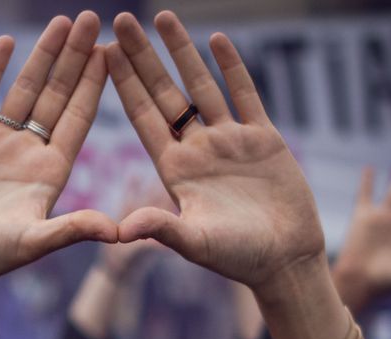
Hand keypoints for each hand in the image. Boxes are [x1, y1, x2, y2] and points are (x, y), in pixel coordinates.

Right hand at [0, 12, 116, 320]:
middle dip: (76, 57)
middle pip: (58, 95)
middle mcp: (30, 153)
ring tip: (62, 22)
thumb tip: (118, 232)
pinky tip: (8, 42)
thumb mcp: (33, 243)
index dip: (95, 84)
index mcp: (52, 172)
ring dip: (43, 56)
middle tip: (93, 18)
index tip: (111, 50)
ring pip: (25, 90)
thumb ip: (71, 230)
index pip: (79, 118)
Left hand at [107, 12, 324, 291]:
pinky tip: (216, 39)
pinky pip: (245, 95)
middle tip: (122, 19)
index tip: (103, 52)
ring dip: (182, 52)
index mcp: (174, 170)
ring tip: (163, 16)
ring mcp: (229, 142)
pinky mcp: (263, 140)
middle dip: (143, 57)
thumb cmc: (239, 259)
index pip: (142, 117)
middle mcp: (196, 150)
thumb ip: (162, 230)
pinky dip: (232, 68)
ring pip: (201, 87)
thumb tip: (121, 231)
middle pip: (164, 93)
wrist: (286, 262)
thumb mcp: (196, 244)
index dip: (123, 84)